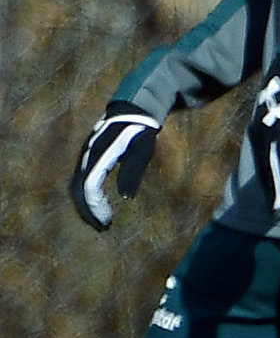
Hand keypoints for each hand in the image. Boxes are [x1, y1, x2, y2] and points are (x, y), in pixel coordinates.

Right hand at [71, 104, 159, 231]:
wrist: (133, 109)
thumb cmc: (142, 130)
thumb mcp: (143, 150)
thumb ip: (133, 171)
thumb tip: (125, 197)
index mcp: (99, 155)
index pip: (89, 186)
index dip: (95, 207)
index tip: (107, 222)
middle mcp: (87, 156)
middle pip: (78, 189)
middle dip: (88, 211)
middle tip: (103, 227)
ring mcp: (85, 156)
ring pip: (78, 186)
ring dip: (87, 205)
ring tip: (101, 221)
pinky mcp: (88, 157)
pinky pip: (83, 180)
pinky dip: (89, 196)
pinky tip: (101, 205)